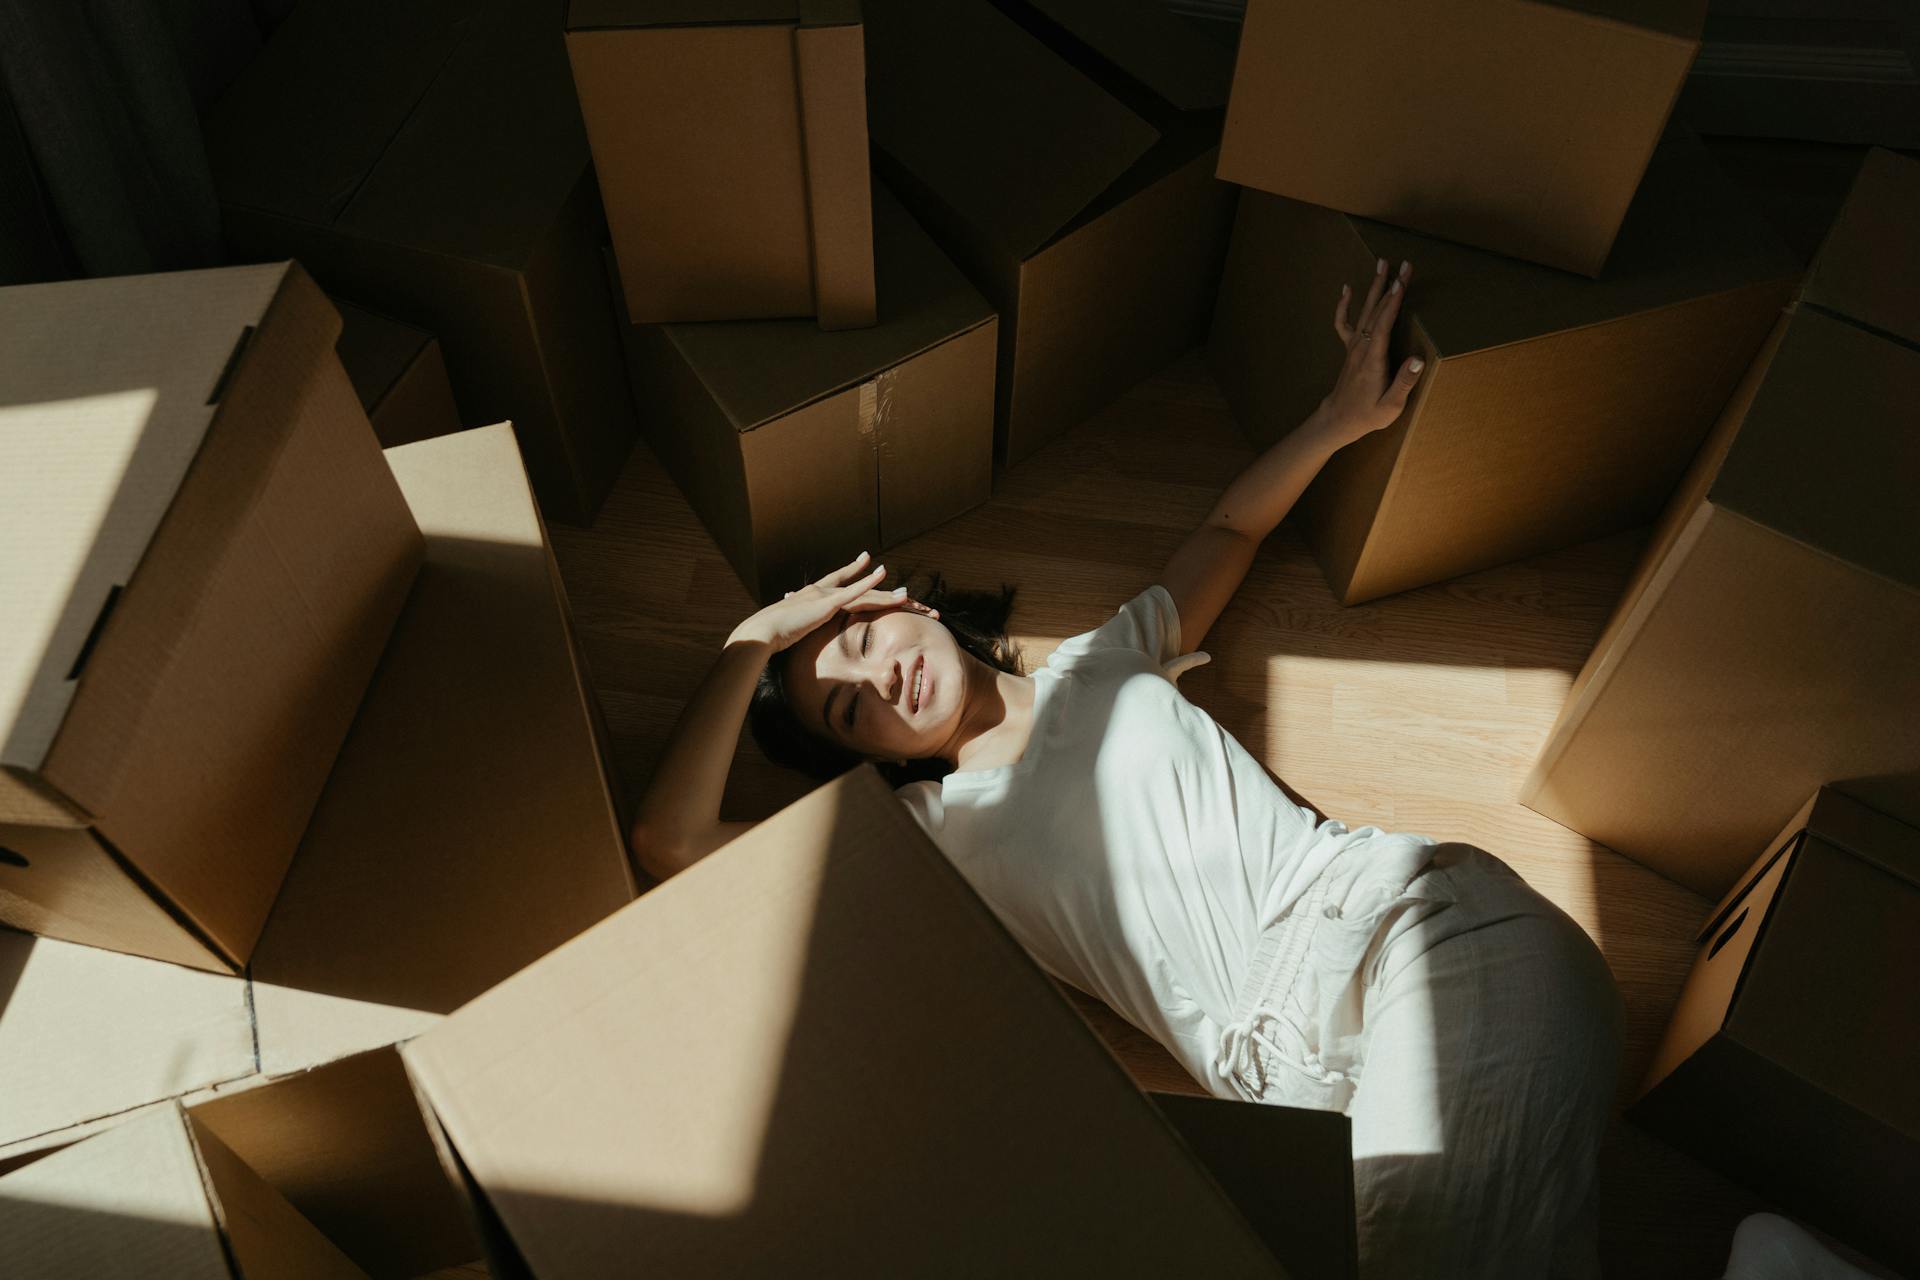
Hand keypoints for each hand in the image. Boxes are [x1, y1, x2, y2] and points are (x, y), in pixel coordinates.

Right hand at [726, 552, 937, 650]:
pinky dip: (871, 585)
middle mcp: (823, 590)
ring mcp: (826, 595)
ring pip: (864, 594)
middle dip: (885, 595)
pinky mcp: (827, 602)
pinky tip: (885, 579)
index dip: (857, 574)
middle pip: (861, 591)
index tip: (868, 560)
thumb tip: (794, 635)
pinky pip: (855, 593)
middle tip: (907, 594)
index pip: (841, 583)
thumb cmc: (772, 635)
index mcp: (814, 597)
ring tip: (909, 595)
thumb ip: (798, 629)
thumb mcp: (791, 632)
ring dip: (887, 595)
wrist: (762, 631)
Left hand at [1318, 257, 1424, 446]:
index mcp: (1373, 359)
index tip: (1401, 281)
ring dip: (1374, 287)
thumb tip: (1418, 360)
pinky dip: (1344, 305)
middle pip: (1377, 311)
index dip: (1393, 302)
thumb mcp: (1390, 406)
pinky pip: (1344, 322)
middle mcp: (1361, 348)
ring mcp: (1354, 347)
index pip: (1383, 324)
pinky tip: (1346, 289)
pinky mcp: (1350, 349)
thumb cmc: (1367, 415)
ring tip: (1382, 263)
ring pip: (1364, 311)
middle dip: (1390, 286)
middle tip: (1403, 265)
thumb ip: (1404, 382)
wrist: (1338, 420)